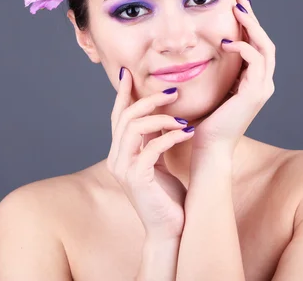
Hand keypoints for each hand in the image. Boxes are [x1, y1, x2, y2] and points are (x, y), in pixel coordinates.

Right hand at [107, 67, 194, 240]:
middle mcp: (117, 158)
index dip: (123, 94)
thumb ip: (153, 139)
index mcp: (120, 152)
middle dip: (149, 100)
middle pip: (125, 116)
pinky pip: (150, 148)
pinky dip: (169, 137)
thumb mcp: (158, 160)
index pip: (117, 116)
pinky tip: (186, 134)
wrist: (170, 230)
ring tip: (183, 120)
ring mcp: (124, 169)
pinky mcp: (136, 179)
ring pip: (133, 128)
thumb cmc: (167, 196)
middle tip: (172, 93)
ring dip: (161, 118)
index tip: (129, 73)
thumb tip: (159, 113)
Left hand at [191, 0, 275, 161]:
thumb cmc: (203, 121)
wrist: (208, 147)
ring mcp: (262, 88)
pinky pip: (255, 61)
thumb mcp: (209, 88)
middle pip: (265, 41)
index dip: (248, 23)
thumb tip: (200, 49)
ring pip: (265, 47)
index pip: (256, 45)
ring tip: (237, 7)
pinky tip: (225, 41)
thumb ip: (213, 70)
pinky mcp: (255, 93)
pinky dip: (243, 47)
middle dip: (253, 17)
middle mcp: (262, 83)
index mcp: (252, 81)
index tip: (235, 3)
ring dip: (252, 25)